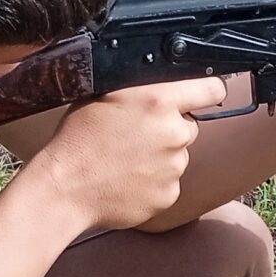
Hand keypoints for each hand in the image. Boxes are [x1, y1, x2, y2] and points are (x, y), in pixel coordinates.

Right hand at [31, 79, 228, 232]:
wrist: (64, 188)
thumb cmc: (77, 139)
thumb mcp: (104, 93)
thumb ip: (140, 86)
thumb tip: (164, 80)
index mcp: (159, 101)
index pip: (211, 89)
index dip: (208, 90)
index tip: (205, 94)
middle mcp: (174, 133)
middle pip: (188, 126)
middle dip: (169, 127)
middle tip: (136, 135)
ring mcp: (174, 168)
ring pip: (177, 156)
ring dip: (160, 156)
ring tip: (125, 159)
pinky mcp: (169, 195)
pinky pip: (169, 183)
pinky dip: (153, 181)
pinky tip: (127, 179)